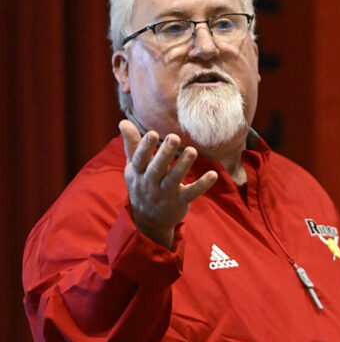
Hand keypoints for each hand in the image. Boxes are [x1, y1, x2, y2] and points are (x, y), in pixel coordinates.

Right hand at [119, 119, 217, 247]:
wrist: (148, 220)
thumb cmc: (142, 185)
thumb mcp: (133, 167)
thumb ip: (132, 145)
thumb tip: (123, 121)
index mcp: (137, 173)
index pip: (140, 159)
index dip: (145, 147)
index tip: (153, 133)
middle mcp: (150, 184)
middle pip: (157, 169)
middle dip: (165, 153)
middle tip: (175, 137)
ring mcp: (165, 193)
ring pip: (174, 179)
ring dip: (183, 165)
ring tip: (192, 151)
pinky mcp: (180, 201)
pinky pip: (192, 193)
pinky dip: (203, 184)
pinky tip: (213, 174)